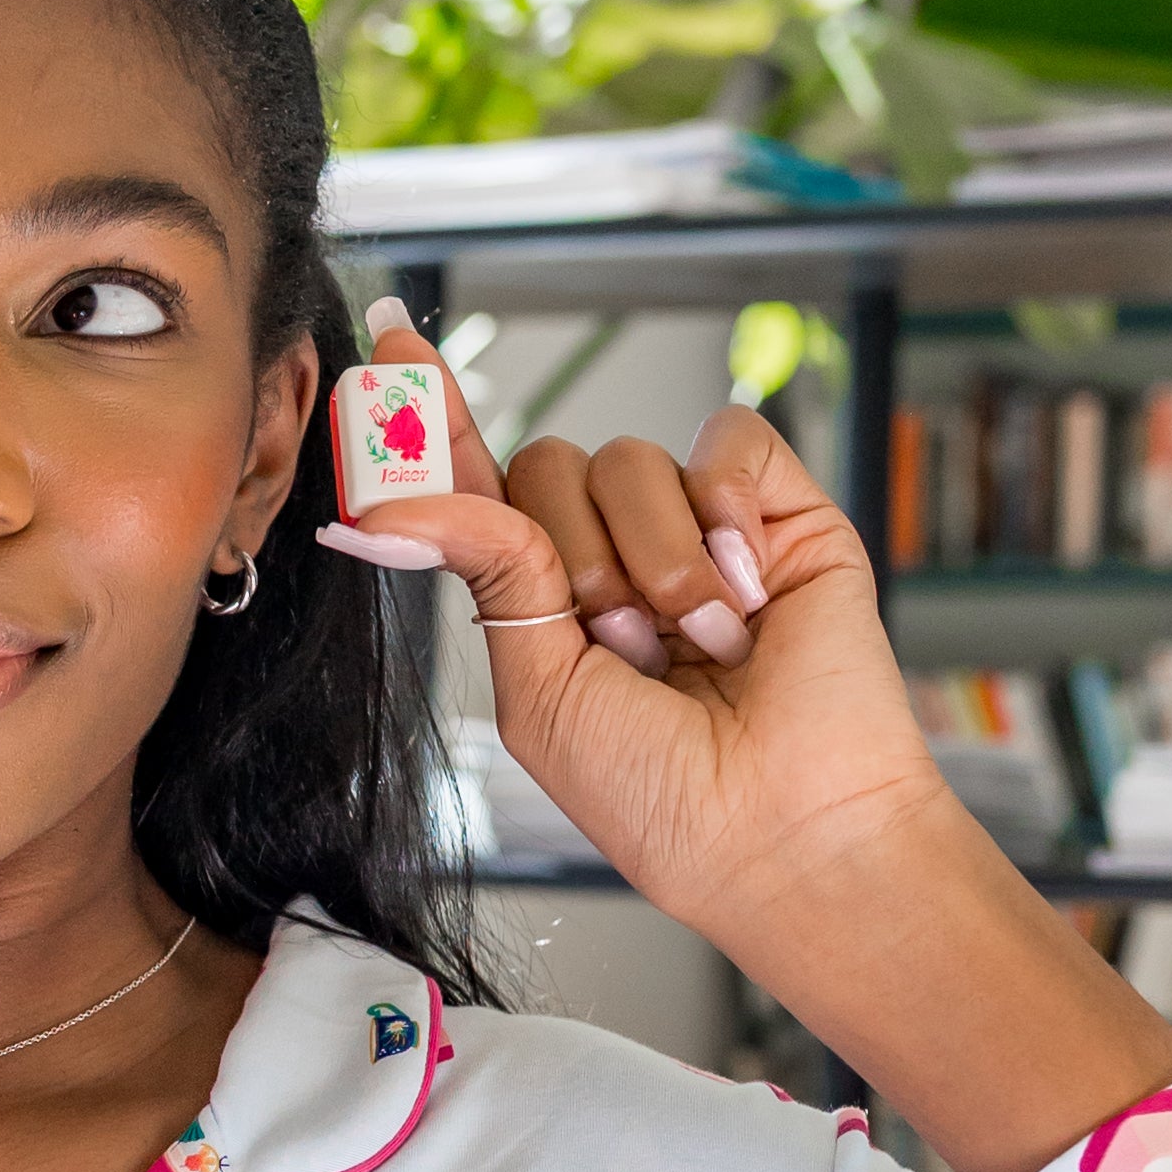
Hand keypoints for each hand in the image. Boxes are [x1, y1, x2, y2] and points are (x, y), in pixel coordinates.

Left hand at [322, 296, 955, 941]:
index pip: (482, 491)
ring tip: (699, 646)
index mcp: (549, 604)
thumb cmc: (660, 796)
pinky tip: (749, 596)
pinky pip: (724, 443)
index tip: (390, 345)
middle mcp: (619, 557)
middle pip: (546, 466)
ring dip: (652, 565)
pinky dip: (726, 516)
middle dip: (571, 559)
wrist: (779, 827)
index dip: (438, 423)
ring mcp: (700, 528)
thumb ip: (484, 569)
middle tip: (624, 645)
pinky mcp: (781, 509)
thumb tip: (397, 496)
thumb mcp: (537, 686)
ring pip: (627, 460)